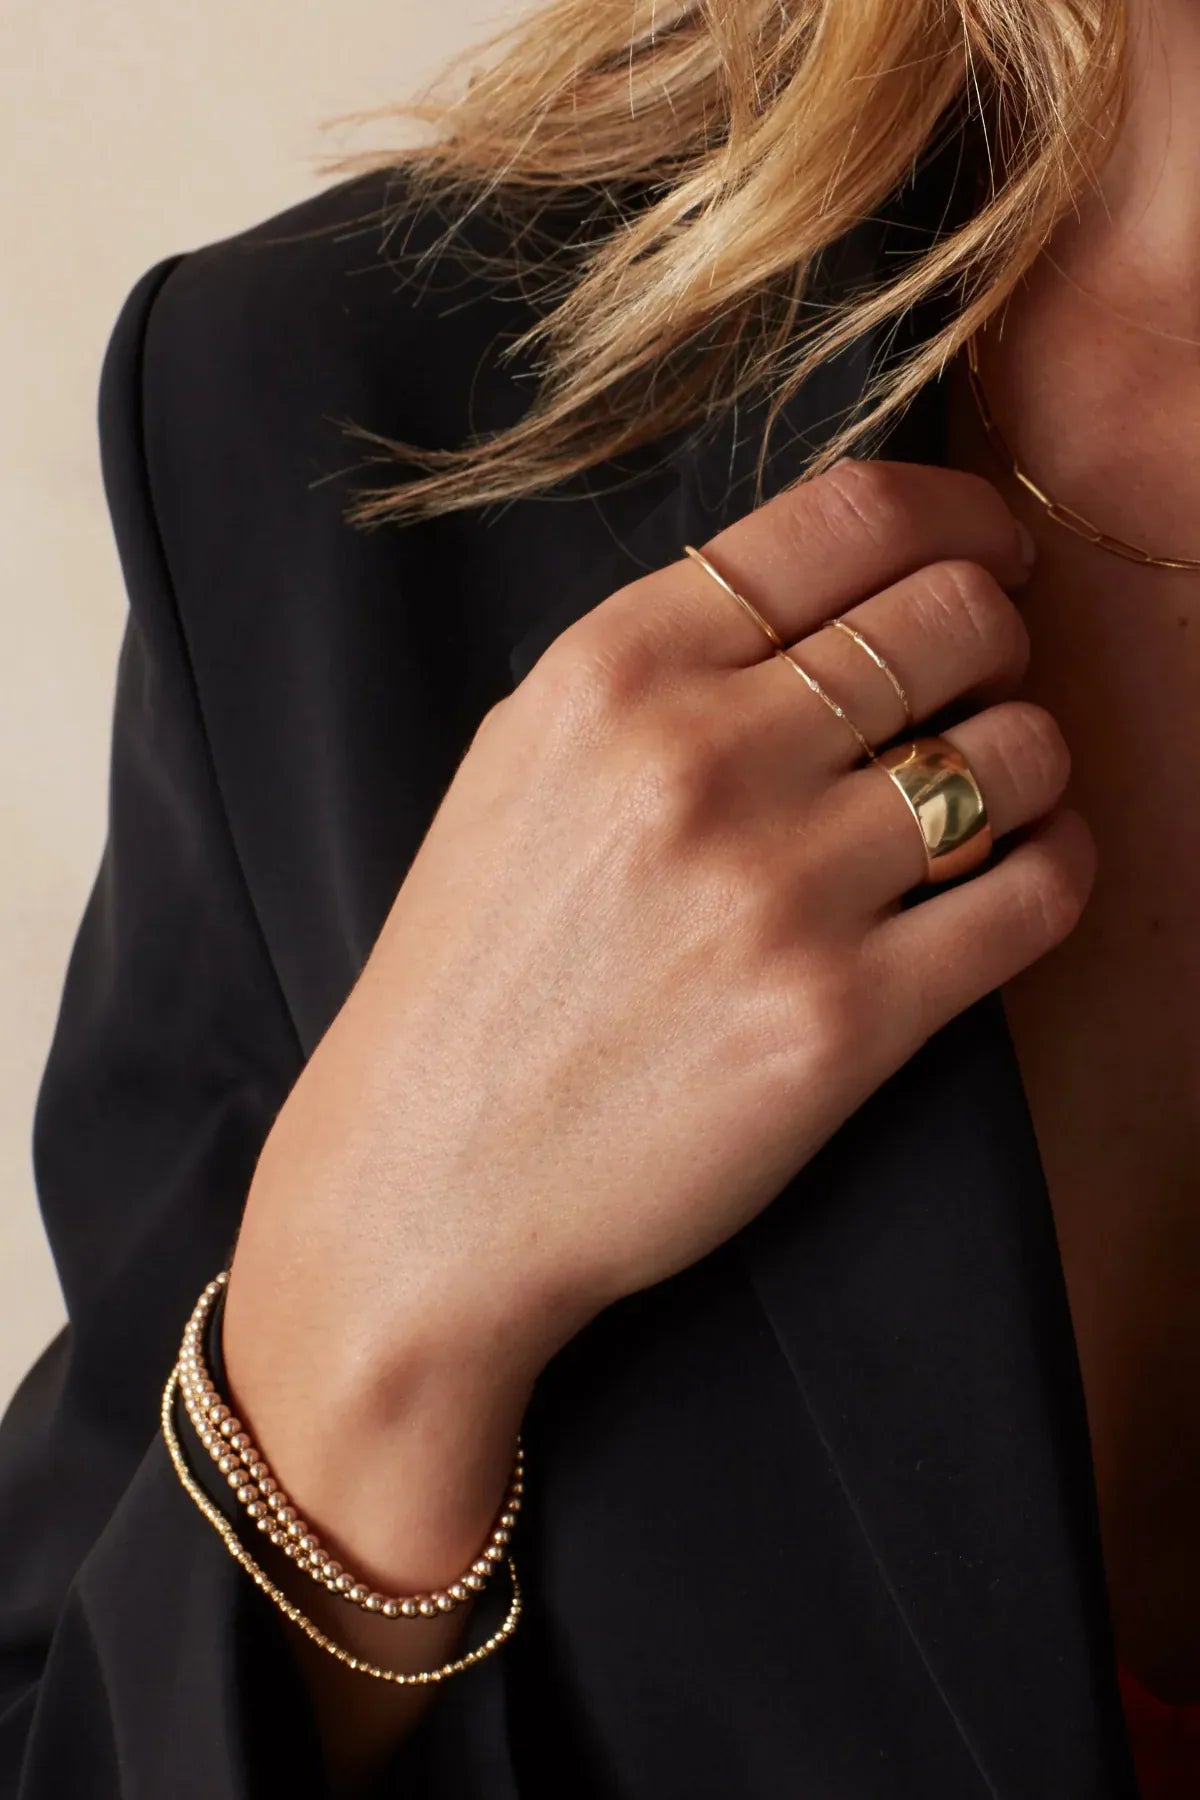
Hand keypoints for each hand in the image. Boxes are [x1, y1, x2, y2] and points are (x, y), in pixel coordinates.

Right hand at [223, 459, 1092, 1597]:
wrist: (428, 1184)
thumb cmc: (476, 973)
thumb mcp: (523, 765)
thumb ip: (668, 664)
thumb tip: (844, 596)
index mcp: (613, 671)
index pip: (853, 516)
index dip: (962, 517)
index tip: (991, 553)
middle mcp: (699, 758)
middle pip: (958, 616)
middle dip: (999, 638)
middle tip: (981, 686)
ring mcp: (777, 893)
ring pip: (1018, 751)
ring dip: (1028, 762)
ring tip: (987, 799)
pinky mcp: (843, 1021)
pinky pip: (1037, 894)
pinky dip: (1057, 866)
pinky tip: (1020, 873)